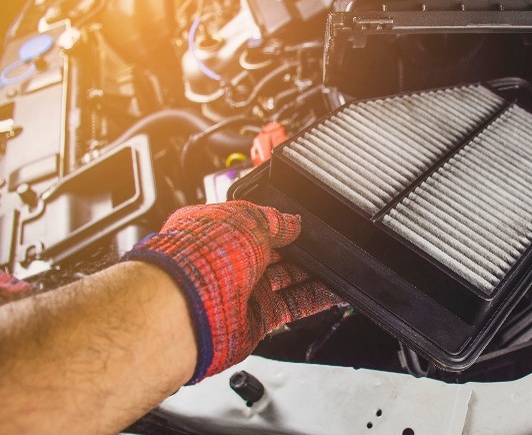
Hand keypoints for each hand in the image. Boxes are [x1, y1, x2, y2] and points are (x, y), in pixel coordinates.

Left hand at [123, 200, 340, 383]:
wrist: (185, 310)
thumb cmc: (198, 258)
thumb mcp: (247, 218)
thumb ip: (276, 219)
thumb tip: (294, 221)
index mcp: (218, 230)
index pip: (257, 224)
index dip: (282, 223)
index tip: (306, 223)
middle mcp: (228, 263)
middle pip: (275, 254)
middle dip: (301, 250)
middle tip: (325, 244)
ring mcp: (242, 293)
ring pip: (287, 281)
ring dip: (313, 274)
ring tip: (338, 265)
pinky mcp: (255, 321)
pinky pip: (293, 306)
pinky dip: (316, 299)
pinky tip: (335, 290)